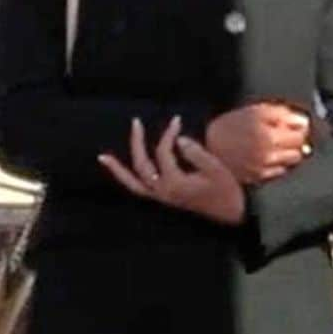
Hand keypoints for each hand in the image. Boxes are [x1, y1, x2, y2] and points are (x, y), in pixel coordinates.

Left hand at [99, 117, 246, 225]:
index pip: (163, 152)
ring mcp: (160, 197)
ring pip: (132, 183)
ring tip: (102, 157)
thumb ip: (196, 153)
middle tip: (135, 122)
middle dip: (136, 142)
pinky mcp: (161, 199)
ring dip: (117, 170)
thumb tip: (179, 139)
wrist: (230, 213)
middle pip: (141, 164)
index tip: (177, 121)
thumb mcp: (216, 169)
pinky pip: (138, 189)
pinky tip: (120, 171)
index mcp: (174, 182)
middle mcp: (162, 191)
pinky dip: (127, 180)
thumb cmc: (225, 189)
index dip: (169, 134)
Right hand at [205, 102, 310, 184]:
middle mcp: (270, 156)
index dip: (297, 127)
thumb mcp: (254, 111)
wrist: (207, 145)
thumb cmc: (230, 125)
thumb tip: (303, 121)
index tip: (290, 124)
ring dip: (286, 153)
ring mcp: (264, 169)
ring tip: (273, 146)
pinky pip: (279, 171)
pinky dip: (277, 163)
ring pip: (291, 162)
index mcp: (270, 137)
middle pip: (298, 150)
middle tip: (281, 134)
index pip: (301, 134)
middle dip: (293, 141)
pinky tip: (265, 156)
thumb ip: (281, 114)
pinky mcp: (258, 178)